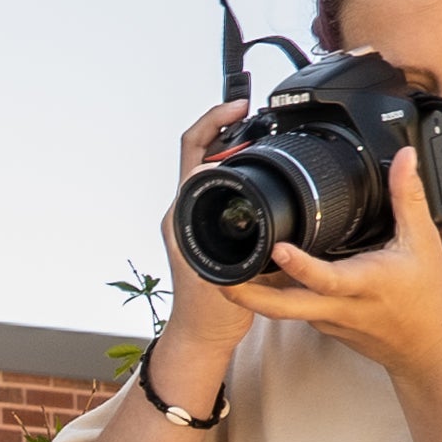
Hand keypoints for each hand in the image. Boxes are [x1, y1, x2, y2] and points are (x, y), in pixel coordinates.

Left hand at [146, 104, 258, 401]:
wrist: (205, 333)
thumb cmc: (211, 309)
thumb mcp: (225, 268)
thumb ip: (229, 230)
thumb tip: (224, 179)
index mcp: (183, 213)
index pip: (192, 152)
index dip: (214, 124)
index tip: (239, 109)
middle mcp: (184, 210)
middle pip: (198, 150)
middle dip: (221, 122)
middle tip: (246, 107)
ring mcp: (194, 216)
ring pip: (210, 164)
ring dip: (229, 142)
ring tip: (255, 127)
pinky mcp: (206, 225)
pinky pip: (220, 184)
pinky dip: (237, 166)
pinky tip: (258, 163)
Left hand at [216, 121, 441, 384]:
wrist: (424, 347)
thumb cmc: (425, 297)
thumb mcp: (423, 243)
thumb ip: (408, 198)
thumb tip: (405, 157)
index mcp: (362, 285)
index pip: (324, 277)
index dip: (298, 265)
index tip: (276, 248)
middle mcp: (336, 306)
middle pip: (281, 307)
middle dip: (244, 294)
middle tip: (213, 276)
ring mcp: (324, 318)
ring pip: (279, 308)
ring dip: (250, 292)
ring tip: (219, 269)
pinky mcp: (319, 323)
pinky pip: (289, 307)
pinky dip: (269, 292)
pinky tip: (254, 273)